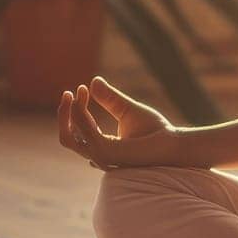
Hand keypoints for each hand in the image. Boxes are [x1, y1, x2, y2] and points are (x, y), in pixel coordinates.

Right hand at [57, 75, 190, 169]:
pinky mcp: (108, 152)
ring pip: (70, 136)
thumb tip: (92, 81)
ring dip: (70, 111)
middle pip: (67, 137)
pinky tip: (84, 97)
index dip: (75, 111)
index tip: (82, 89)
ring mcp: (101, 156)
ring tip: (80, 91)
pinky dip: (80, 114)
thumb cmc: (155, 131)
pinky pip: (85, 132)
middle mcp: (98, 155)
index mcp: (101, 147)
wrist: (174, 143)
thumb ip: (110, 99)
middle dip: (64, 114)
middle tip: (68, 93)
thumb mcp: (127, 110)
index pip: (78, 132)